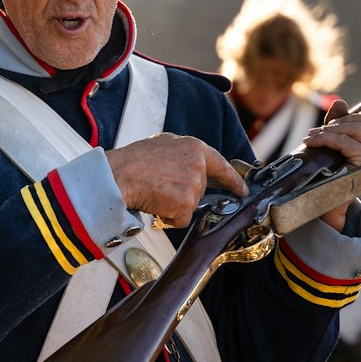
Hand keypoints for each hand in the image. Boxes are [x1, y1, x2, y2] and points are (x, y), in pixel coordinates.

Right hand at [107, 133, 248, 227]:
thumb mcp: (162, 143)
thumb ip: (184, 152)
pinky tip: (156, 204)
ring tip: (155, 192)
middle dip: (186, 193)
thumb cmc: (133, 161)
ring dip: (175, 204)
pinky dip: (170, 217)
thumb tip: (191, 161)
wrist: (118, 176)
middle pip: (201, 188)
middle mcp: (198, 166)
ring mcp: (194, 186)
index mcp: (195, 147)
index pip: (222, 165)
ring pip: (190, 204)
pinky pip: (181, 218)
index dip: (233, 180)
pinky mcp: (186, 204)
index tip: (242, 189)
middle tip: (164, 188)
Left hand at [302, 100, 360, 229]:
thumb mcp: (342, 144)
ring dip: (331, 128)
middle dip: (344, 119)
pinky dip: (325, 138)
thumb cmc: (336, 174)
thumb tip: (340, 102)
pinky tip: (312, 141)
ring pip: (358, 128)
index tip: (350, 115)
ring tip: (313, 135)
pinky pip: (345, 142)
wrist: (329, 204)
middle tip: (321, 129)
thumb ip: (342, 122)